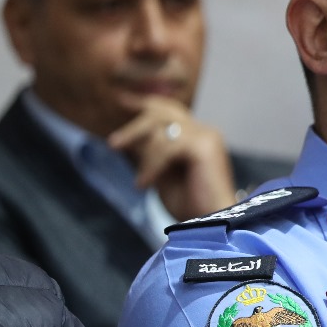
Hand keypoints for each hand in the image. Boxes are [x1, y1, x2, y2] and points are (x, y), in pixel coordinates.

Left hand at [107, 96, 237, 220]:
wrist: (213, 226)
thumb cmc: (190, 207)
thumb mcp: (161, 175)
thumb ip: (148, 155)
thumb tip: (126, 140)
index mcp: (198, 137)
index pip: (170, 111)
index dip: (145, 104)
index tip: (120, 100)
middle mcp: (205, 132)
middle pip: (162, 112)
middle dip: (135, 126)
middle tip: (114, 144)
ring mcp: (206, 136)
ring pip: (160, 129)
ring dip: (144, 157)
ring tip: (140, 183)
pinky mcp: (204, 147)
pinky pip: (166, 148)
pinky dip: (151, 167)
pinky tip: (144, 185)